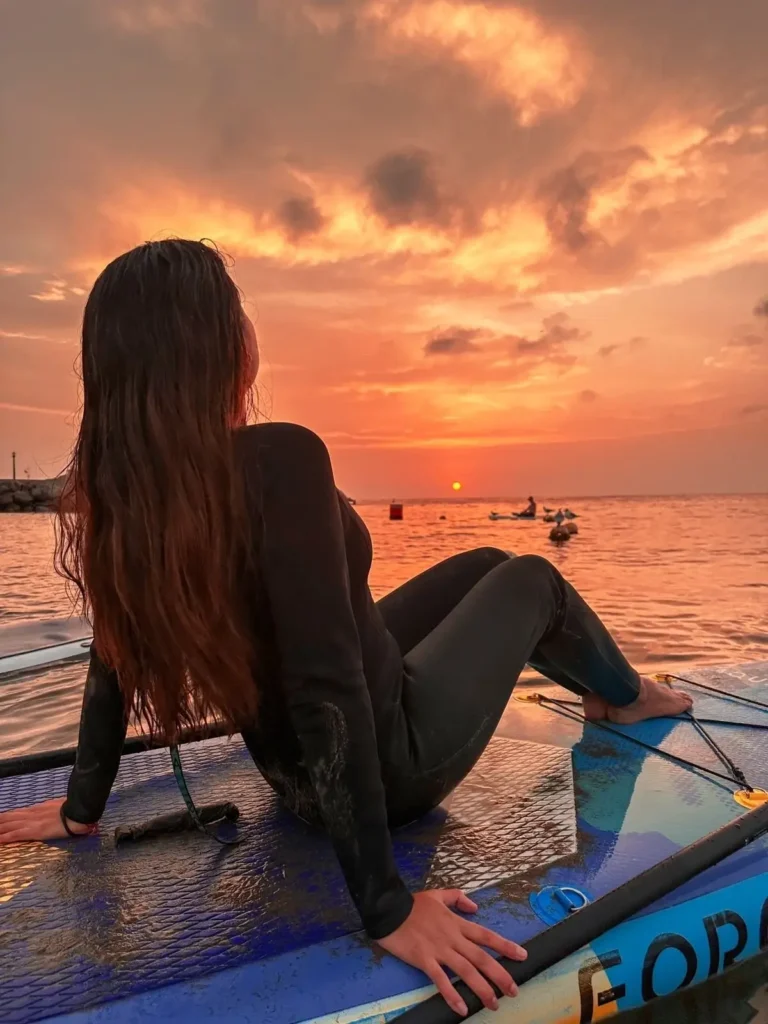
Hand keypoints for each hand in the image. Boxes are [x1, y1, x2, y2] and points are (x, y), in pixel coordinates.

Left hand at [0, 798, 93, 842]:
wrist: (78, 812)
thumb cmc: (73, 809)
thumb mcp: (59, 805)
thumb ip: (52, 808)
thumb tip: (52, 808)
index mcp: (38, 808)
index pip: (19, 812)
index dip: (7, 815)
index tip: (0, 817)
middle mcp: (32, 814)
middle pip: (11, 817)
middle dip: (0, 820)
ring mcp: (32, 822)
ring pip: (10, 825)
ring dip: (0, 827)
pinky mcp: (35, 831)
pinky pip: (17, 835)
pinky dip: (7, 837)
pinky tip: (0, 840)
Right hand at [377, 889, 526, 1015]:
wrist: (389, 908)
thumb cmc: (413, 904)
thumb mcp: (438, 895)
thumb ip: (457, 898)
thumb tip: (475, 906)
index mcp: (457, 923)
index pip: (486, 936)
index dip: (505, 946)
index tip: (522, 956)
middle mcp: (453, 938)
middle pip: (481, 958)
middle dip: (500, 975)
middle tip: (513, 991)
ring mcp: (439, 950)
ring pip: (466, 971)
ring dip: (482, 988)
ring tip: (494, 1004)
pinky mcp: (424, 960)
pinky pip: (441, 980)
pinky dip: (452, 994)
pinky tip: (462, 1008)